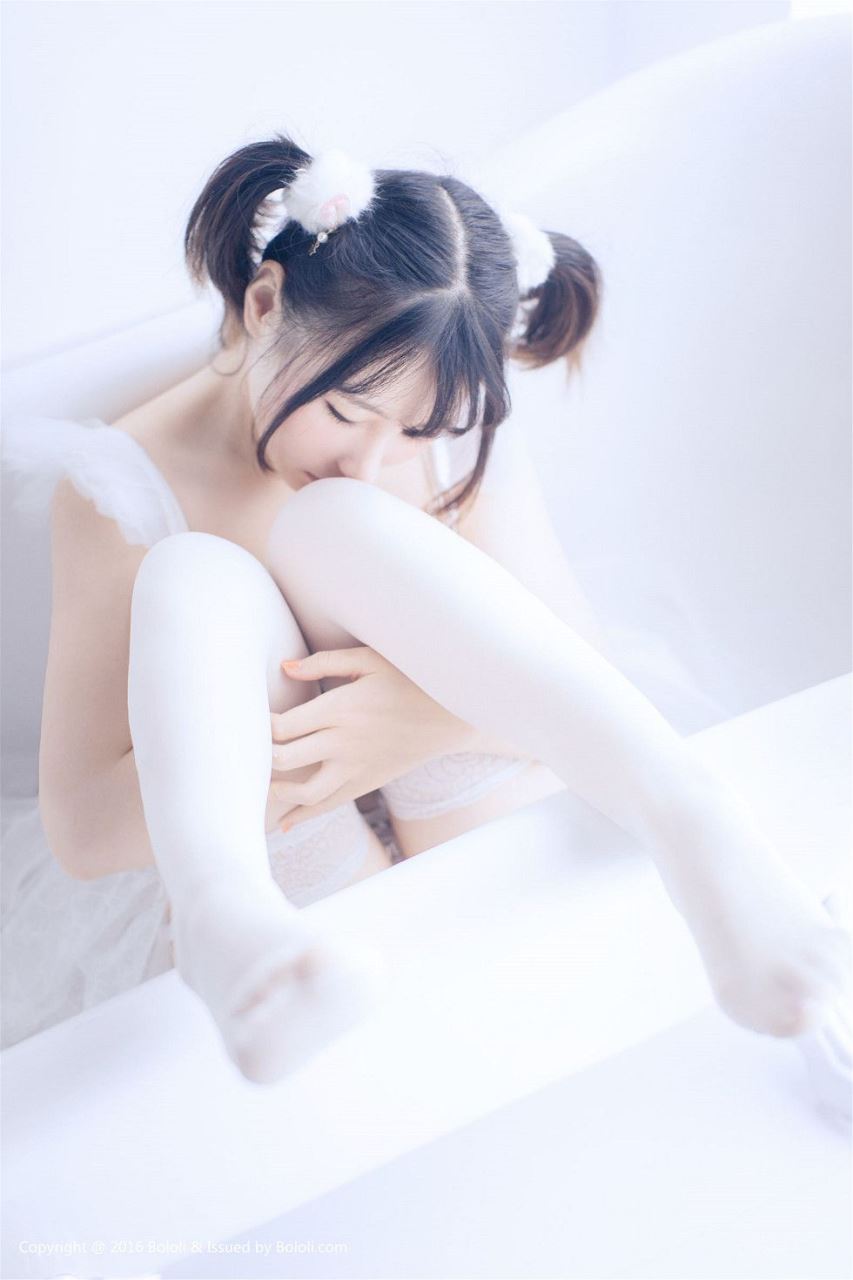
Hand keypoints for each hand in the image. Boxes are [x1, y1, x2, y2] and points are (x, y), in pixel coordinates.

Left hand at [269, 646, 473, 829]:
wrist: (452, 715)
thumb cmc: (410, 678)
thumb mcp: (370, 660)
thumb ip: (324, 662)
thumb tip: (284, 667)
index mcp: (339, 708)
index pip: (282, 727)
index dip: (259, 727)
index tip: (250, 719)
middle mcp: (343, 742)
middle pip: (285, 760)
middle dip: (261, 758)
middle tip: (248, 751)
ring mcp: (356, 767)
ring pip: (304, 792)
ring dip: (277, 790)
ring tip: (266, 782)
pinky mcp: (367, 782)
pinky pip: (331, 805)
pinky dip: (304, 816)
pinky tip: (286, 823)